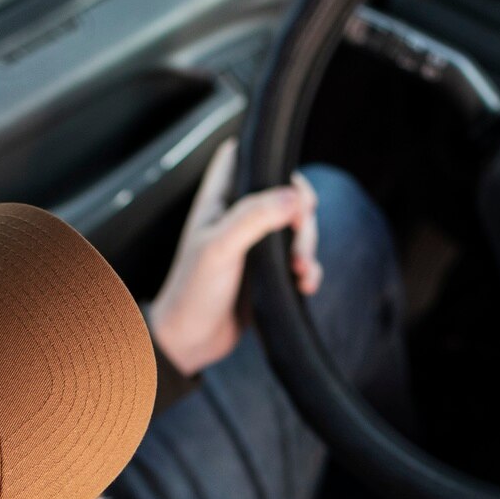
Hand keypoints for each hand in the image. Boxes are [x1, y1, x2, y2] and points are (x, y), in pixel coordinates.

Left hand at [144, 139, 320, 375]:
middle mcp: (237, 218)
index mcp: (219, 201)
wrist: (190, 341)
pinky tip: (305, 285)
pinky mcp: (268, 273)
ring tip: (301, 271)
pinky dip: (309, 270)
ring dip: (308, 246)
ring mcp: (254, 245)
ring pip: (295, 228)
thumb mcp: (220, 247)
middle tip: (300, 237)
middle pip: (283, 193)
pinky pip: (298, 261)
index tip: (288, 181)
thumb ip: (254, 216)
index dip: (266, 158)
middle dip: (301, 213)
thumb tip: (294, 197)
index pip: (241, 156)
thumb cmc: (192, 292)